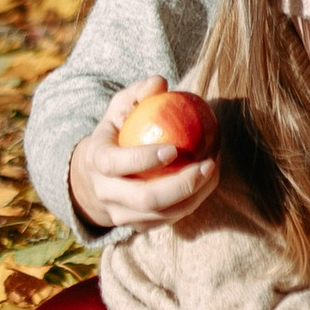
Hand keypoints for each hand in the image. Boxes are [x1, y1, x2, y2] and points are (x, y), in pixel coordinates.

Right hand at [66, 80, 220, 233]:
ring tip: (212, 171)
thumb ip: (138, 93)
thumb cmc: (117, 132)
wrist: (98, 175)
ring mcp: (121, 215)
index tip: (175, 149)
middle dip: (181, 185)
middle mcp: (105, 193)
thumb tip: (160, 82)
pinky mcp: (138, 227)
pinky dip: (191, 204)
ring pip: (161, 216)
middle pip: (145, 199)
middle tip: (207, 164)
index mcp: (96, 162)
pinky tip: (207, 183)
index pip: (117, 165)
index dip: (144, 160)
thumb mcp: (120, 108)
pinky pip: (168, 221)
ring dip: (193, 196)